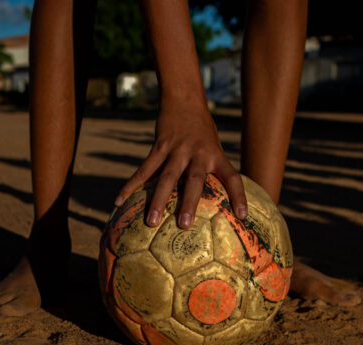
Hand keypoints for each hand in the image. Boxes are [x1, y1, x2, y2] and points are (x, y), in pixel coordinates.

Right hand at [114, 100, 247, 228]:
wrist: (184, 99)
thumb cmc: (202, 129)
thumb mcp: (213, 147)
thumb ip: (211, 169)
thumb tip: (210, 199)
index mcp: (216, 155)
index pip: (232, 177)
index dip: (239, 196)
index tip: (242, 216)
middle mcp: (198, 153)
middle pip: (194, 181)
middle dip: (189, 204)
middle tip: (184, 226)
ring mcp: (178, 149)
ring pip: (166, 178)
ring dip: (158, 200)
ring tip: (151, 222)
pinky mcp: (160, 146)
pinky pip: (144, 169)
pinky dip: (132, 186)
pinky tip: (120, 201)